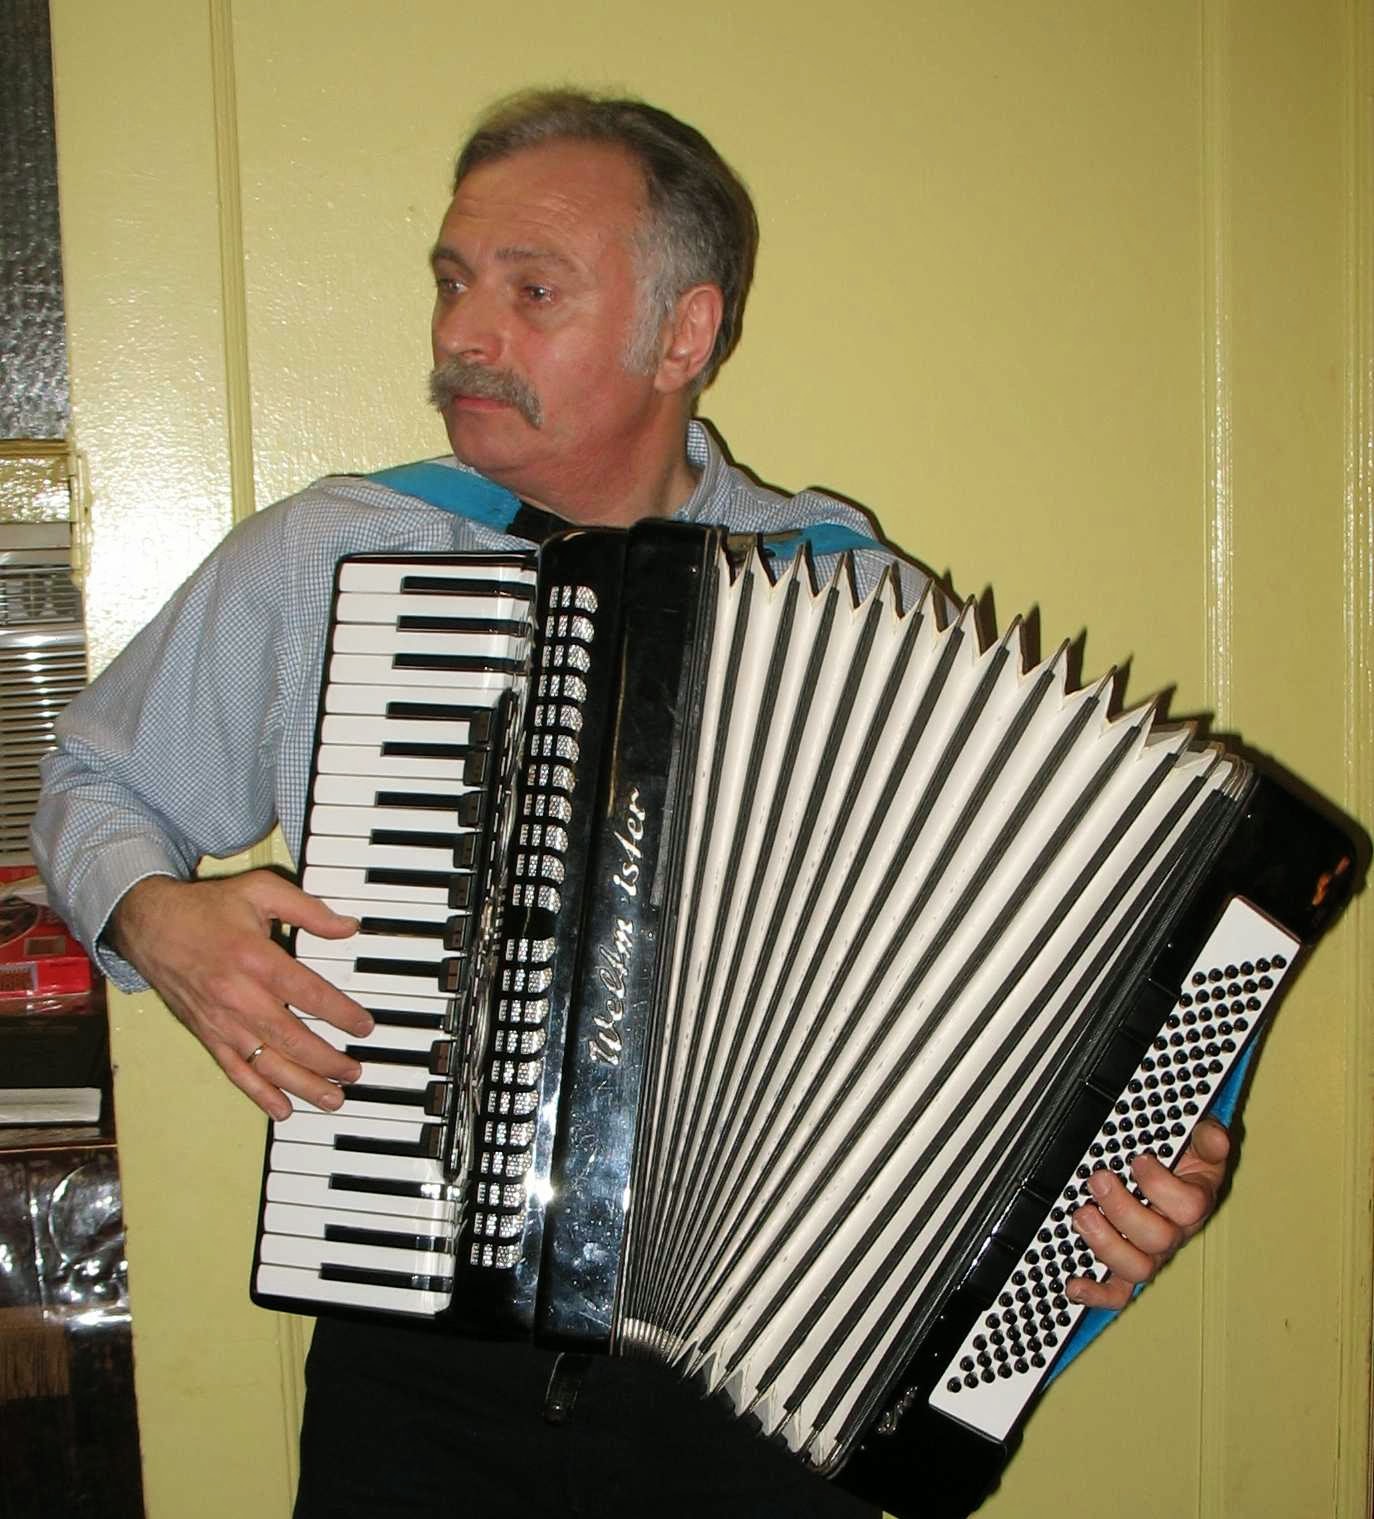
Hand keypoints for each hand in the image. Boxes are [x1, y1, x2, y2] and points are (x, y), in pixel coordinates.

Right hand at [110, 871, 372, 1120]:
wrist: (149, 925)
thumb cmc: (206, 908)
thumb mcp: (260, 891)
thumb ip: (307, 909)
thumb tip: (348, 927)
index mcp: (256, 960)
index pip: (309, 994)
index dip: (342, 1013)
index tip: (365, 1026)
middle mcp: (239, 997)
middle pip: (292, 1038)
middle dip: (328, 1060)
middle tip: (355, 1071)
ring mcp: (221, 1021)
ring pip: (267, 1062)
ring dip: (303, 1084)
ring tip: (333, 1099)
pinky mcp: (207, 1035)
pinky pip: (235, 1071)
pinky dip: (259, 1093)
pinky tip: (283, 1108)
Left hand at [1065, 1117, 1231, 1309]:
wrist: (1169, 1176)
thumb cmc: (1181, 1160)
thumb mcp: (1196, 1142)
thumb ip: (1205, 1136)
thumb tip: (1213, 1135)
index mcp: (1193, 1201)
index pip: (1189, 1205)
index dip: (1161, 1185)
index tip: (1139, 1159)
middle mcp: (1173, 1233)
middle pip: (1158, 1238)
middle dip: (1122, 1209)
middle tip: (1099, 1180)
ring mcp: (1149, 1253)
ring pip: (1138, 1268)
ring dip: (1106, 1244)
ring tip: (1083, 1216)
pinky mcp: (1125, 1267)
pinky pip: (1118, 1291)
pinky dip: (1096, 1293)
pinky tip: (1075, 1285)